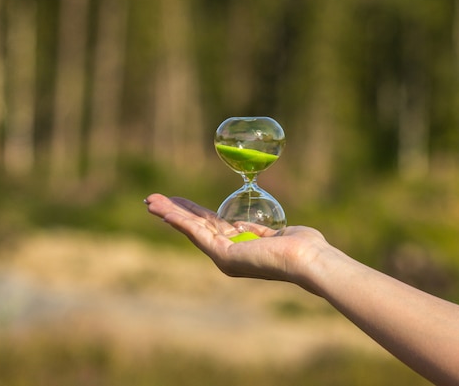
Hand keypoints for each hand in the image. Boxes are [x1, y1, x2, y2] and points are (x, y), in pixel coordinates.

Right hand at [144, 193, 328, 286]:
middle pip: (197, 228)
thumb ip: (257, 230)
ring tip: (150, 202)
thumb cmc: (302, 247)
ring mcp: (224, 257)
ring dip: (170, 214)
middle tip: (152, 200)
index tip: (178, 202)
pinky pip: (198, 234)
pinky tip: (166, 212)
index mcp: (240, 250)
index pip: (212, 227)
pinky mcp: (224, 256)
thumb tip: (241, 223)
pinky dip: (181, 222)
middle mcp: (229, 256)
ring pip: (192, 230)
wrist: (309, 259)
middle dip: (174, 213)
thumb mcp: (275, 234)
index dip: (194, 214)